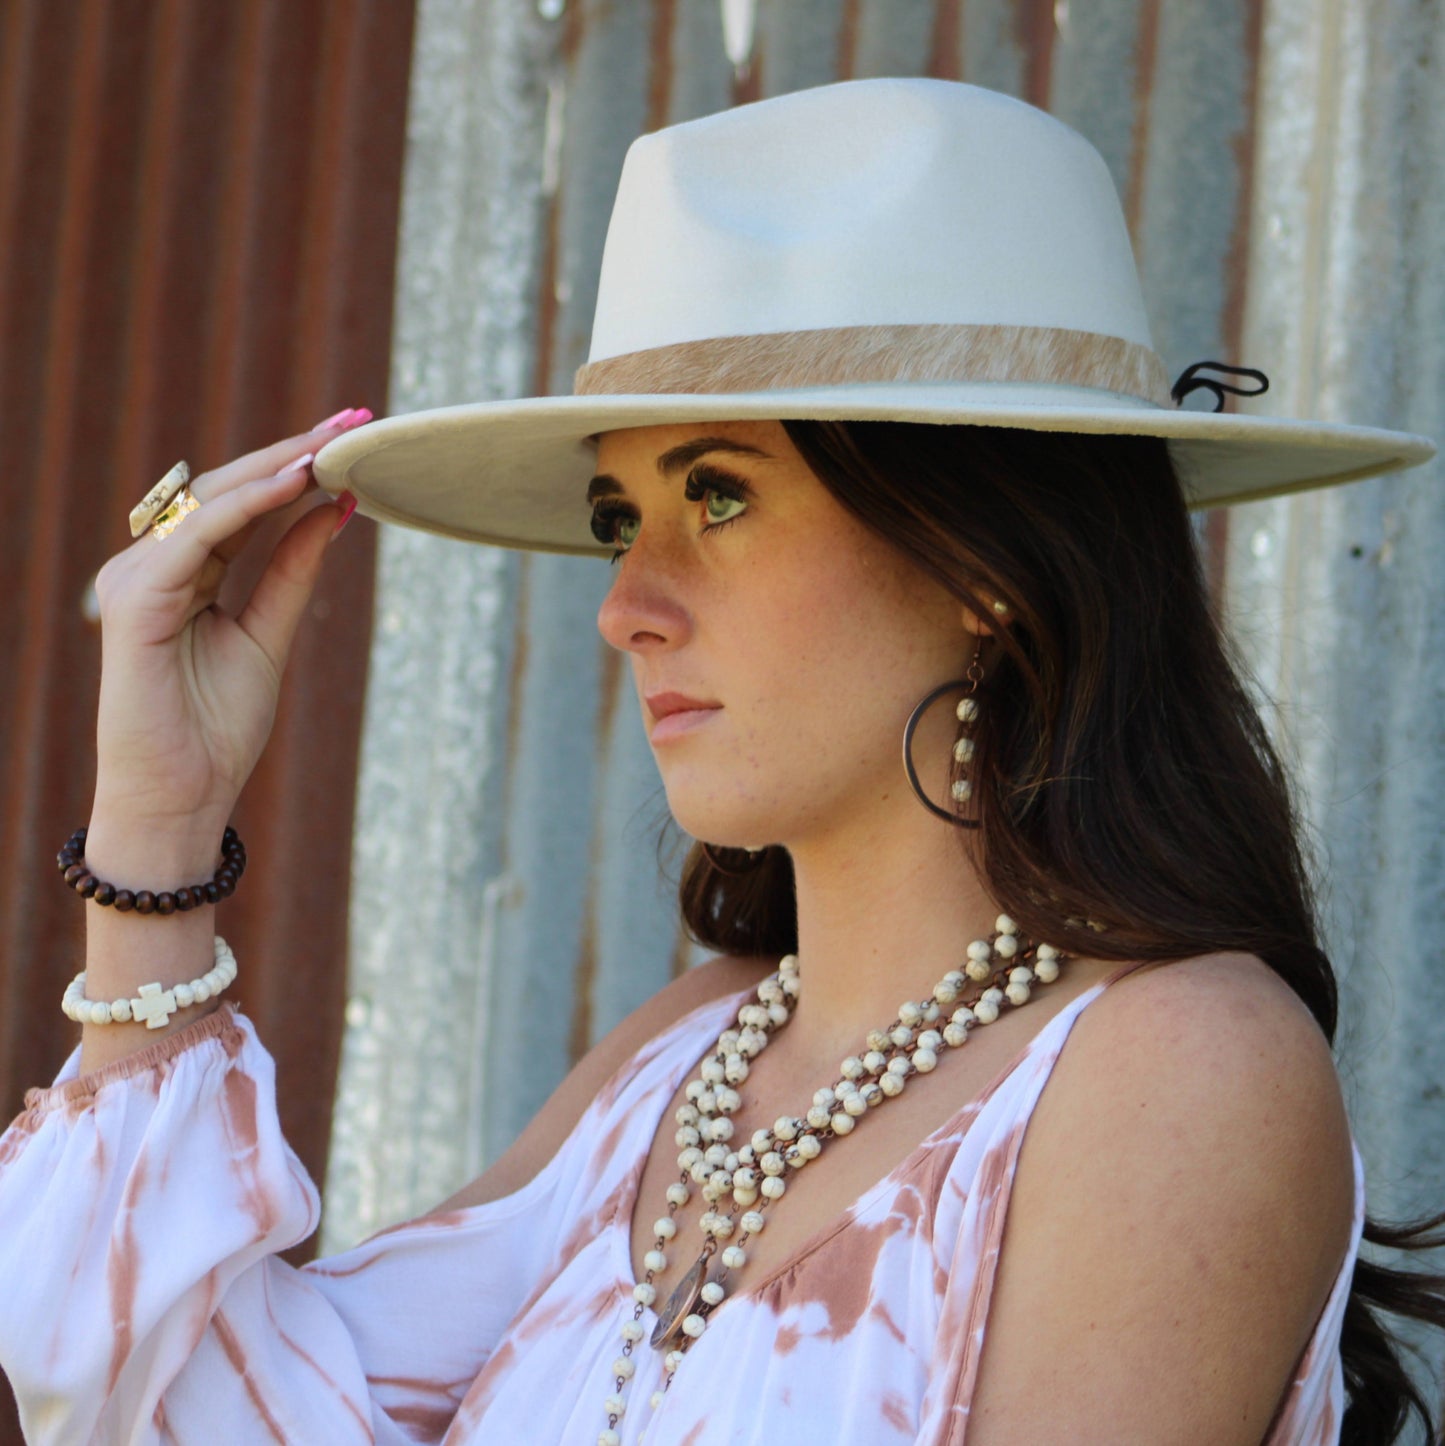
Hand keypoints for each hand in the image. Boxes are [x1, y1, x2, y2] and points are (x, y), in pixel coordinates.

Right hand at [89, 414, 367, 846]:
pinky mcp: (135, 599)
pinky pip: (197, 538)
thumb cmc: (217, 727)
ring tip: (333, 440)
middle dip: (294, 451)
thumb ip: (293, 571)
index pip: (247, 505)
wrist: (182, 796)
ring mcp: (138, 577)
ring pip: (213, 502)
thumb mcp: (271, 634)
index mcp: (187, 573)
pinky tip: (294, 483)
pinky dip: (247, 508)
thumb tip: (335, 509)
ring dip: (276, 467)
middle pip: (230, 491)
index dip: (297, 468)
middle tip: (353, 418)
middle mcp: (156, 565)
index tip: (351, 436)